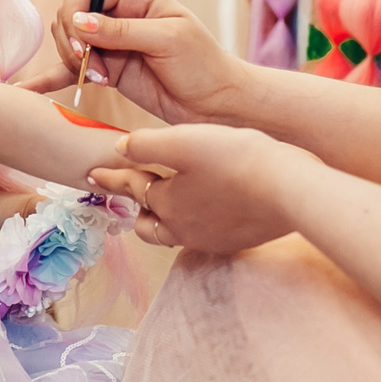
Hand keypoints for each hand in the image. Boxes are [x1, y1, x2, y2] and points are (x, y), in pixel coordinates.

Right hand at [51, 0, 260, 127]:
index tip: (80, 39)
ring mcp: (111, 43)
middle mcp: (120, 14)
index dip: (75, 8)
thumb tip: (79, 23)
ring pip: (68, 41)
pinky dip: (51, 78)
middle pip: (71, 12)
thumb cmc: (203, 65)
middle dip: (72, 39)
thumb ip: (122, 31)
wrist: (216, 105)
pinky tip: (29, 88)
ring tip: (100, 80)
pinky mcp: (107, 70)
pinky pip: (71, 71)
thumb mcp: (168, 39)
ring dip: (74, 61)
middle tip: (89, 65)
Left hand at [86, 124, 305, 253]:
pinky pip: (203, 235)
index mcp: (165, 204)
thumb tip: (119, 148)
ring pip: (174, 233)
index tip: (90, 173)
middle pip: (147, 224)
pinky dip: (193, 222)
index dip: (109, 177)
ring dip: (163, 218)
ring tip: (164, 203)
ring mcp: (212, 239)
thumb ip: (145, 144)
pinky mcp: (237, 241)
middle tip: (130, 195)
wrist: (290, 189)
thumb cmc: (236, 159)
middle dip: (135, 209)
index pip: (129, 188)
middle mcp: (184, 229)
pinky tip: (204, 209)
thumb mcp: (182, 140)